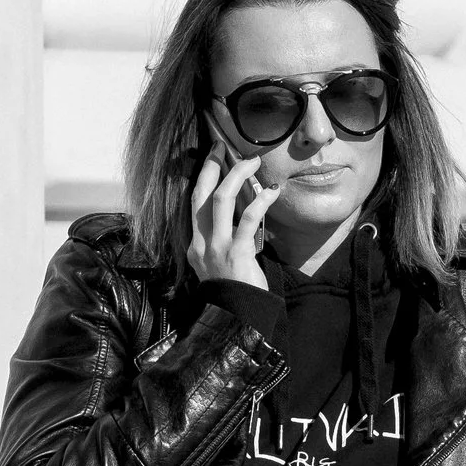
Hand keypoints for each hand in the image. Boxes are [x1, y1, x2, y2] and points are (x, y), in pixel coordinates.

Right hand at [187, 143, 275, 289]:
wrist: (235, 318)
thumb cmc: (233, 292)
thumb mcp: (217, 265)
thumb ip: (219, 242)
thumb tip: (235, 218)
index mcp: (195, 244)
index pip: (194, 202)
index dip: (203, 177)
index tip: (212, 158)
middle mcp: (201, 242)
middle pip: (201, 193)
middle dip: (211, 166)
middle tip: (222, 147)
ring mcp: (217, 247)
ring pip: (221, 199)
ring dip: (237, 175)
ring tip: (253, 162)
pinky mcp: (236, 253)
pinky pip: (247, 219)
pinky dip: (260, 201)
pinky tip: (271, 192)